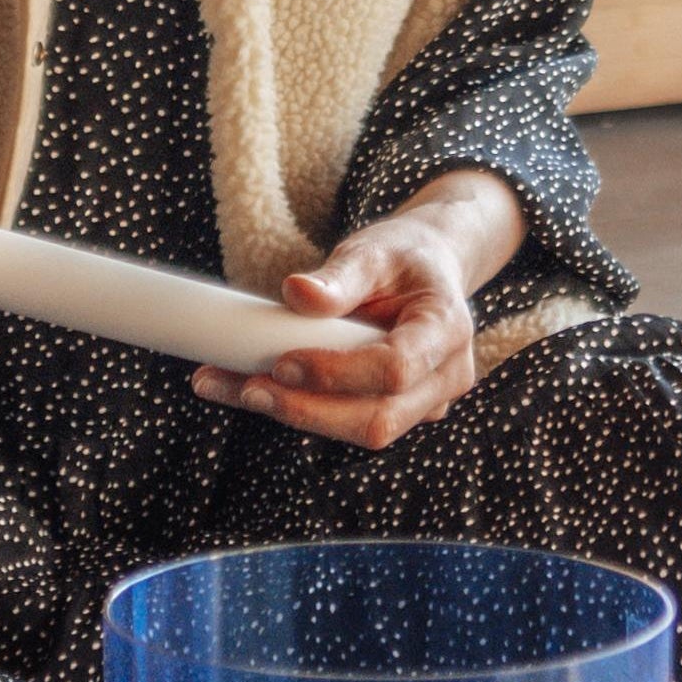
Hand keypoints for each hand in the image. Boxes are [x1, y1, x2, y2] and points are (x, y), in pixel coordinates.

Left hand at [190, 172, 523, 451]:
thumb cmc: (403, 257)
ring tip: (234, 387)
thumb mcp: (373, 251)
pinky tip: (254, 389)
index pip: (396, 369)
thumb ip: (339, 278)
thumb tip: (296, 292)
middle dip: (308, 410)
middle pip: (379, 418)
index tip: (283, 363)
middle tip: (247, 388)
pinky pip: (351, 422)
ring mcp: (427, 402)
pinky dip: (302, 409)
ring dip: (297, 415)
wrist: (430, 268)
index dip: (337, 373)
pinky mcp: (399, 411)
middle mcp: (447, 376)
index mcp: (447, 328)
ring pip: (362, 429)